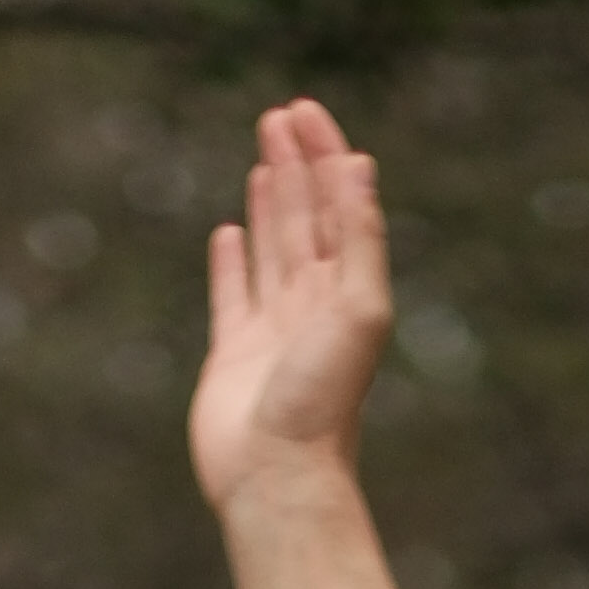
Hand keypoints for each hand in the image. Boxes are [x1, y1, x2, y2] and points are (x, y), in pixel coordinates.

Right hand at [190, 92, 392, 518]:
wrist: (280, 478)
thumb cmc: (323, 402)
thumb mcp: (358, 310)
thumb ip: (360, 239)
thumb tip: (360, 167)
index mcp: (344, 291)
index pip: (336, 205)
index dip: (324, 156)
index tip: (306, 111)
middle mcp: (311, 305)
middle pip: (304, 217)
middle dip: (296, 165)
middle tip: (281, 115)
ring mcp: (271, 329)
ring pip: (271, 248)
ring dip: (267, 202)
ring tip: (264, 159)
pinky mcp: (233, 355)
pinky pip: (232, 295)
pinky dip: (231, 262)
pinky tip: (228, 234)